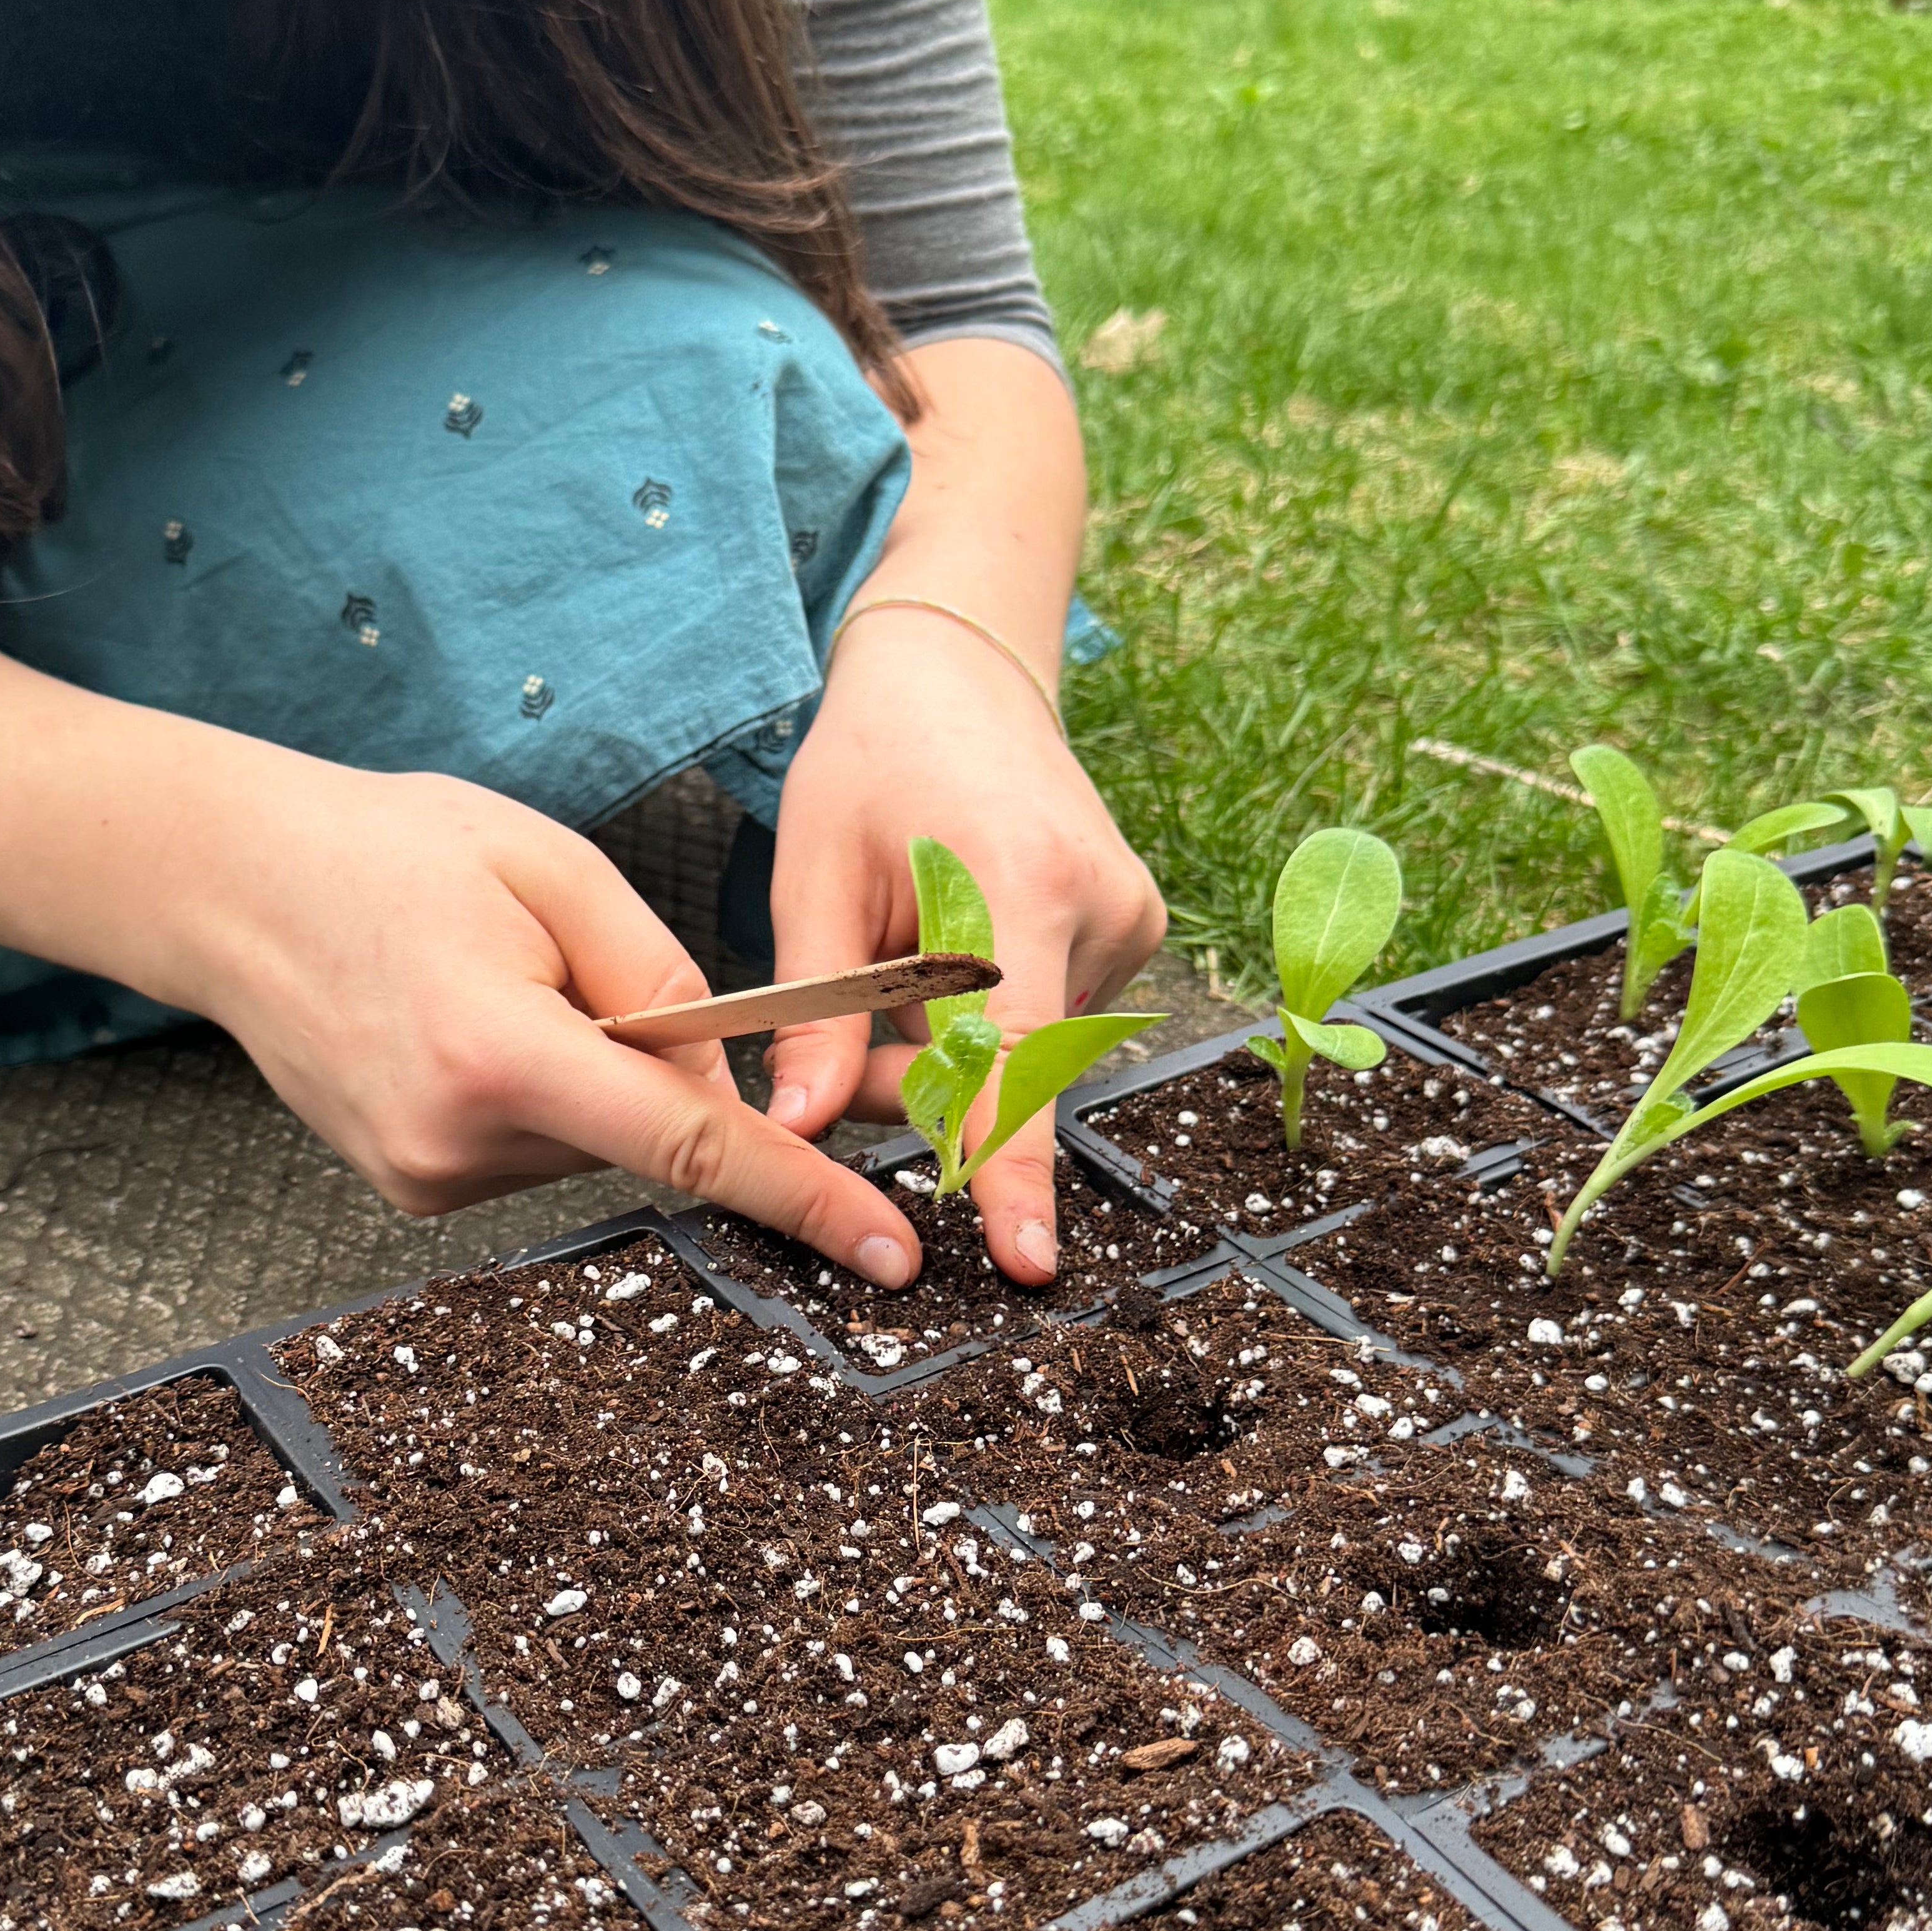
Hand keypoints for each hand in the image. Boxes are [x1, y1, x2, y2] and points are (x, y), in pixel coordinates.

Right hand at [186, 755, 926, 1276]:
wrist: (231, 887)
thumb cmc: (385, 853)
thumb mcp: (553, 870)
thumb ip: (662, 979)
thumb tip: (729, 1087)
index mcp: (502, 1055)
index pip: (692, 1149)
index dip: (803, 1198)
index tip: (883, 1250)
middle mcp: (457, 1140)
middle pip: (637, 1135)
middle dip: (651, 1066)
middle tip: (564, 968)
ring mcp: (422, 1177)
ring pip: (587, 1144)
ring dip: (584, 1075)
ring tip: (490, 983)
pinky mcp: (409, 1187)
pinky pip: (530, 1151)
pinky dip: (535, 1094)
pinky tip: (465, 1025)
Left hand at [759, 611, 1166, 1280]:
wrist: (962, 671)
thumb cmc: (875, 762)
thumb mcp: (816, 877)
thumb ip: (814, 1013)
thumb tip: (796, 1130)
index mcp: (1016, 885)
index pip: (1018, 1059)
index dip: (1016, 1167)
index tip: (1027, 1258)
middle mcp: (1097, 908)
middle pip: (1010, 1069)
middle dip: (921, 1083)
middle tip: (851, 1032)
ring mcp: (1128, 920)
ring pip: (1027, 1052)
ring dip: (953, 1048)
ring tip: (903, 961)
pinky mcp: (1135, 928)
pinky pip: (1049, 1017)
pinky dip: (992, 1014)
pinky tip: (958, 947)